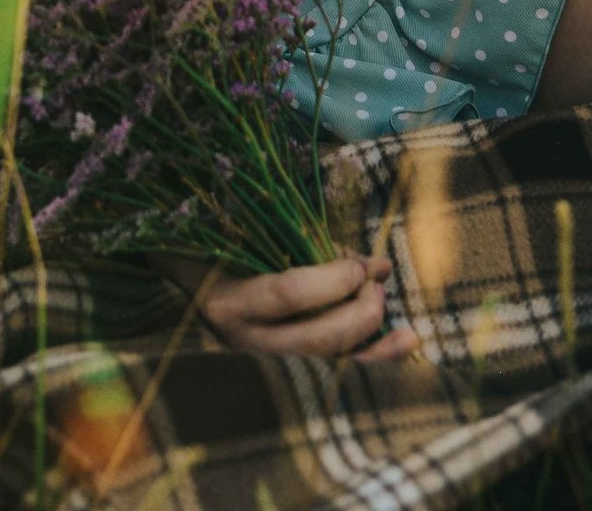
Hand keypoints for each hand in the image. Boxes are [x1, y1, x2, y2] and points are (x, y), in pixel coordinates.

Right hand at [190, 255, 416, 358]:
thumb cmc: (212, 240)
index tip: (359, 263)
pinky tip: (406, 343)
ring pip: (327, 356)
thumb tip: (371, 262)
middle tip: (376, 282)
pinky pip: (332, 360)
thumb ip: (300, 242)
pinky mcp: (282, 357)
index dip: (331, 280)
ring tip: (406, 326)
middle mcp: (245, 337)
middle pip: (314, 337)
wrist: (185, 274)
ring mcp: (264, 353)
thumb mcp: (242, 232)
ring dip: (372, 338)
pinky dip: (372, 353)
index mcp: (227, 300)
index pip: (288, 295)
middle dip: (358, 311)